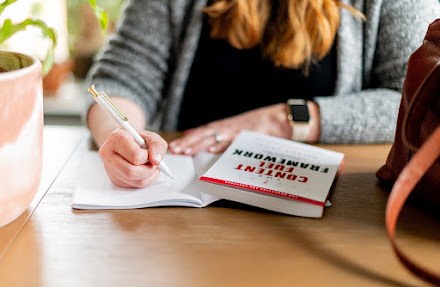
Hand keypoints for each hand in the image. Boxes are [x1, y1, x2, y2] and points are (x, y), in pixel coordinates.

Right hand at [98, 129, 167, 187]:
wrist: (130, 143)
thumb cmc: (140, 139)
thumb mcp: (152, 137)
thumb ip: (157, 145)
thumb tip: (156, 161)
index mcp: (116, 138)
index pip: (135, 155)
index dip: (147, 157)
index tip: (149, 153)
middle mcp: (107, 152)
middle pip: (131, 172)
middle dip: (148, 170)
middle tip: (153, 164)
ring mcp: (109, 167)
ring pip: (133, 181)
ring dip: (148, 176)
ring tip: (150, 166)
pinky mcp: (114, 178)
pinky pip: (133, 185)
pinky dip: (144, 180)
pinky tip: (144, 171)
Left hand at [169, 103, 290, 155]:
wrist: (278, 119)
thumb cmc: (259, 127)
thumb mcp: (238, 132)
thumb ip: (224, 139)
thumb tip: (209, 146)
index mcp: (224, 127)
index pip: (202, 133)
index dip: (188, 140)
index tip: (176, 146)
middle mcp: (227, 127)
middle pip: (203, 135)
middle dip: (187, 143)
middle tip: (174, 150)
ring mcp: (235, 131)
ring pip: (212, 137)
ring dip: (198, 144)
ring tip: (185, 151)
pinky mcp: (245, 135)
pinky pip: (231, 141)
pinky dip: (220, 144)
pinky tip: (210, 149)